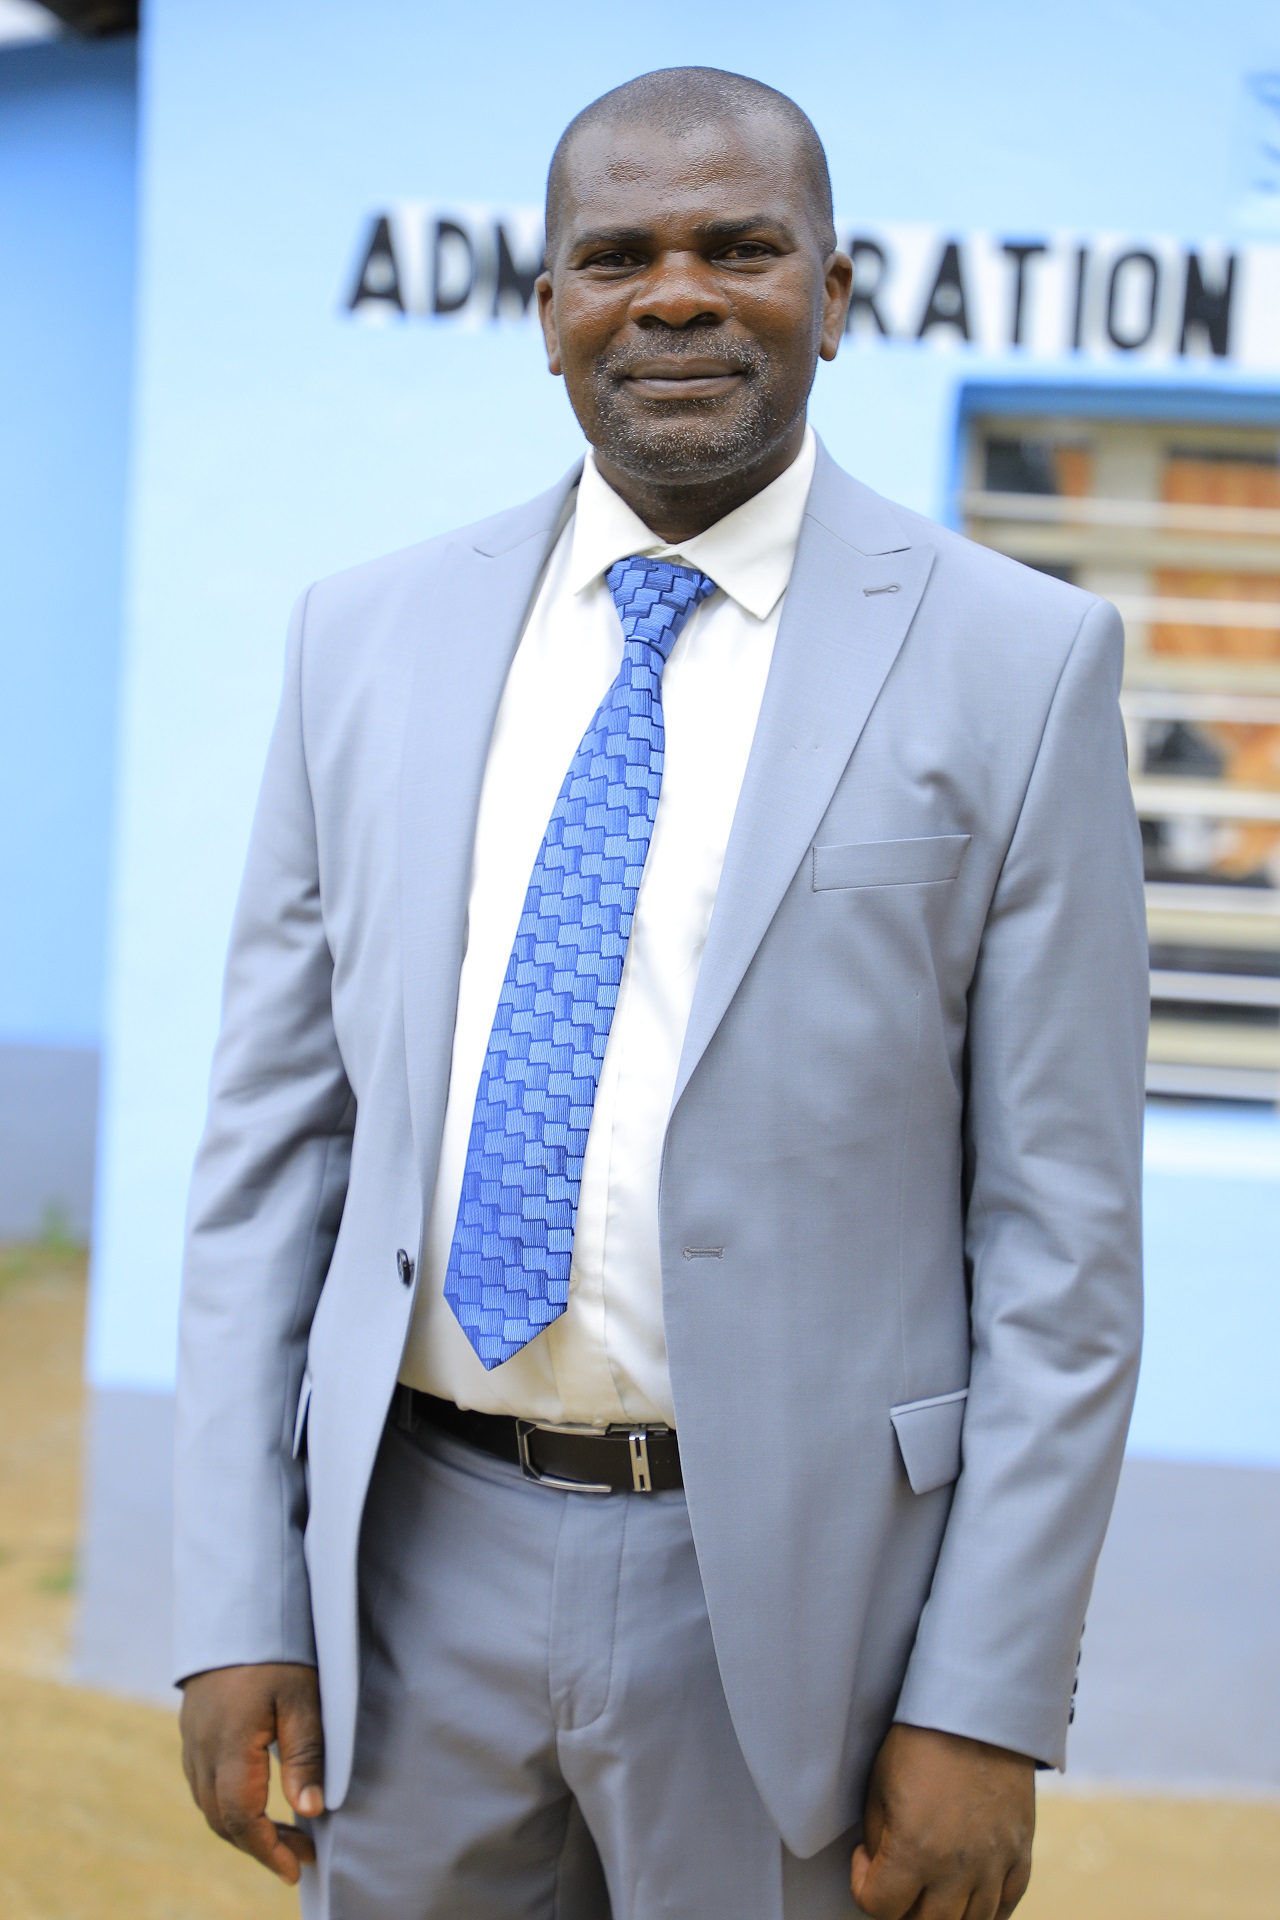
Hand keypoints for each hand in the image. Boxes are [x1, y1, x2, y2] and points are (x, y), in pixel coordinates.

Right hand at [180, 1661, 323, 1884]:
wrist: (237, 1606)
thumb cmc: (277, 1650)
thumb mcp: (302, 1698)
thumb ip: (305, 1755)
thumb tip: (310, 1812)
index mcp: (229, 1747)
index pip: (242, 1820)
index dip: (269, 1851)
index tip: (297, 1869)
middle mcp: (202, 1750)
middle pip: (223, 1820)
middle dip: (260, 1845)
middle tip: (300, 1855)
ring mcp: (192, 1739)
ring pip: (209, 1804)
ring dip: (242, 1827)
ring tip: (284, 1834)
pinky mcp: (191, 1728)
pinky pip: (202, 1782)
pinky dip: (226, 1803)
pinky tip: (253, 1800)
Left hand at [851, 1724, 1033, 1919]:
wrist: (978, 1709)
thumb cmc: (921, 1740)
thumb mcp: (880, 1785)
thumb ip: (880, 1840)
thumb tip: (882, 1870)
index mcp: (916, 1850)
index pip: (880, 1907)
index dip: (863, 1887)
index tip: (865, 1859)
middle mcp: (958, 1868)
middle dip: (902, 1908)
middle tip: (896, 1879)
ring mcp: (995, 1865)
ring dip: (943, 1914)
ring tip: (929, 1887)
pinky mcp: (1020, 1854)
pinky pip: (1006, 1907)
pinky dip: (986, 1913)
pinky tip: (967, 1898)